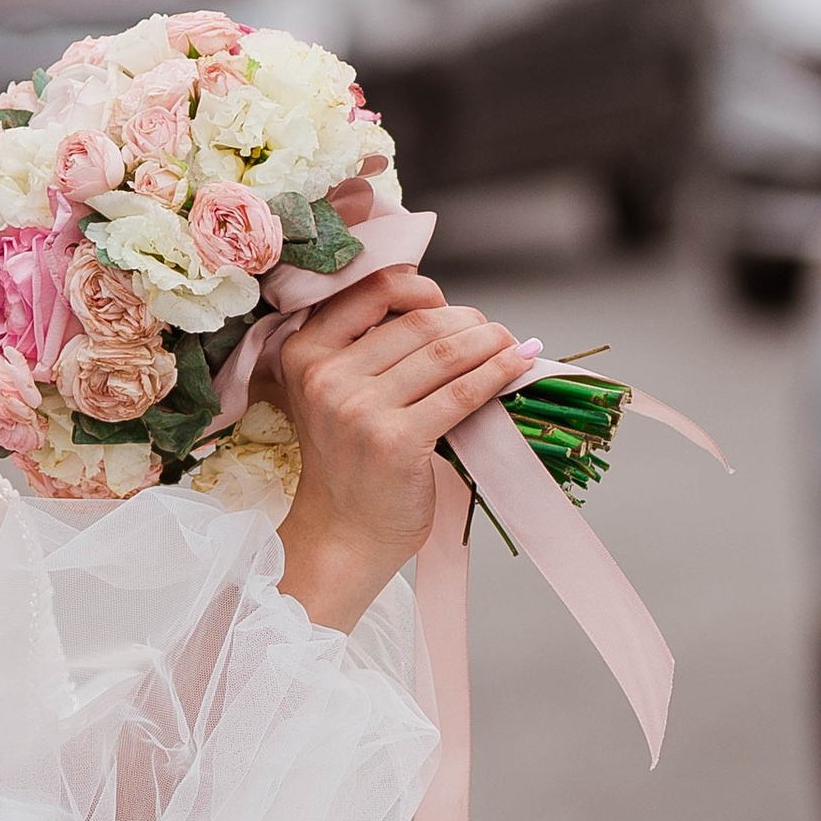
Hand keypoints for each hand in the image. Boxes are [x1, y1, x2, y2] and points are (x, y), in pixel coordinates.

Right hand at [273, 265, 528, 633]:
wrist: (343, 532)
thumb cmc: (349, 463)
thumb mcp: (335, 395)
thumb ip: (369, 351)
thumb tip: (446, 313)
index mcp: (304, 353)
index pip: (372, 292)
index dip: (420, 288)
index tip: (445, 303)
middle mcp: (325, 376)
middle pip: (417, 323)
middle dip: (467, 320)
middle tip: (492, 331)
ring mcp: (358, 409)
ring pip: (444, 352)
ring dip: (490, 341)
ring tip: (511, 344)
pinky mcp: (395, 440)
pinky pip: (460, 393)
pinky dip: (497, 373)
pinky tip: (516, 365)